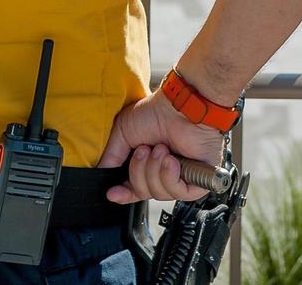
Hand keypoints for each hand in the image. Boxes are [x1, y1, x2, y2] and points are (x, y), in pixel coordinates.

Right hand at [97, 91, 224, 203]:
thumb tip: (103, 172)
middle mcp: (163, 170)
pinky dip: (170, 177)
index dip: (123, 194)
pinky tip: (171, 160)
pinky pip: (179, 193)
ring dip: (155, 170)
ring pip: (160, 194)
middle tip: (144, 150)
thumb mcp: (123, 131)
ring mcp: (181, 175)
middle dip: (139, 172)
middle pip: (144, 192)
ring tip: (161, 149)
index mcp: (147, 162)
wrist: (180, 106)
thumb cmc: (157, 111)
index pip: (134, 188)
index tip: (113, 193)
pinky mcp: (198, 179)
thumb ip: (112, 155)